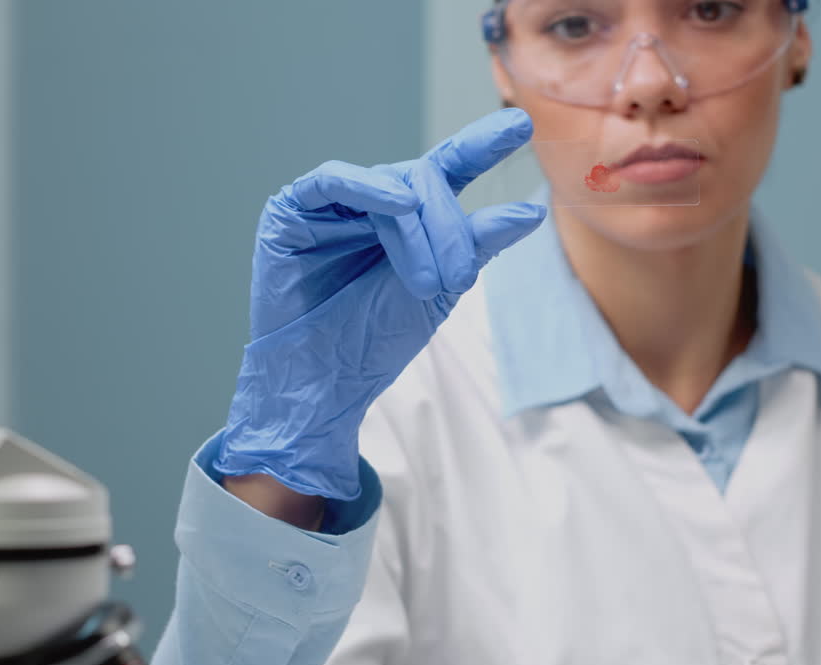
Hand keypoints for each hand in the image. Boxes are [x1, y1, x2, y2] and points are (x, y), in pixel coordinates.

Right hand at [215, 109, 545, 499]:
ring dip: (418, 230)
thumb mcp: (442, 287)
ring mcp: (331, 204)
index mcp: (409, 217)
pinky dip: (369, 189)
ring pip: (388, 185)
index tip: (521, 126)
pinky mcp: (291, 210)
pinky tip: (399, 206)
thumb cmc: (377, 339)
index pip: (449, 168)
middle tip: (457, 279)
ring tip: (429, 281)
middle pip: (424, 179)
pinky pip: (333, 180)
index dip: (482, 146)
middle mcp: (371, 202)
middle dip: (448, 227)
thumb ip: (476, 244)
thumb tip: (529, 211)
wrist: (326, 383)